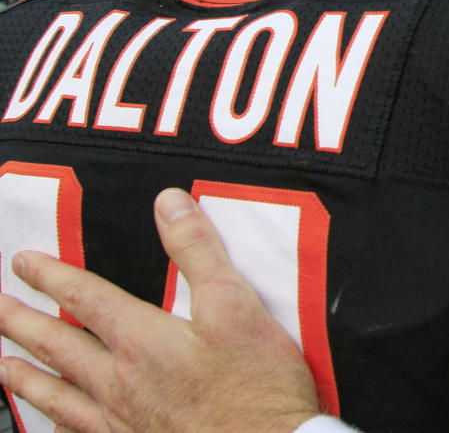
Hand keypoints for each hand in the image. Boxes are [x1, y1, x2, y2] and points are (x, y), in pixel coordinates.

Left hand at [0, 188, 320, 432]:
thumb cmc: (257, 386)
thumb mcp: (236, 305)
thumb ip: (199, 251)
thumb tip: (169, 204)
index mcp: (143, 342)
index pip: (86, 298)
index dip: (52, 276)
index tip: (24, 263)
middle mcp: (121, 383)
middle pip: (58, 347)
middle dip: (21, 324)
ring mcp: (123, 422)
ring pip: (59, 396)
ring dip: (26, 378)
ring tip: (4, 365)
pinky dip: (57, 423)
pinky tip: (54, 422)